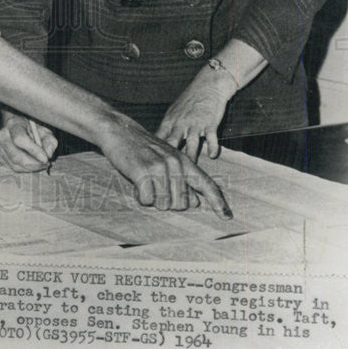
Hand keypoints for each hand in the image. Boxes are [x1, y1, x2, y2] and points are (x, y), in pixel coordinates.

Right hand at [0, 112, 57, 172]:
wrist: (19, 124)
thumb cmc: (33, 127)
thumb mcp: (44, 129)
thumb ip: (49, 141)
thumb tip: (48, 154)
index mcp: (13, 123)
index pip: (20, 139)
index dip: (33, 151)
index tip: (45, 158)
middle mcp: (2, 135)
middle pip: (16, 156)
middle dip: (33, 164)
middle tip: (46, 164)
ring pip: (14, 165)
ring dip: (30, 168)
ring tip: (41, 165)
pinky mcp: (0, 156)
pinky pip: (12, 167)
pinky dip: (25, 169)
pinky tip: (33, 164)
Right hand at [94, 108, 231, 217]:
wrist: (120, 130)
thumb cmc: (143, 149)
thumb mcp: (167, 159)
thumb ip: (183, 179)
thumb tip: (196, 202)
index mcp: (184, 161)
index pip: (206, 184)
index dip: (218, 202)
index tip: (227, 217)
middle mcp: (175, 164)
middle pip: (181, 204)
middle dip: (167, 201)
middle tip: (155, 186)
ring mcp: (159, 167)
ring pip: (163, 203)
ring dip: (152, 198)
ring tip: (145, 182)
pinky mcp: (143, 172)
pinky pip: (146, 200)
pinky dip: (140, 196)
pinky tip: (136, 184)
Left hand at [156, 64, 235, 161]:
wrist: (208, 85)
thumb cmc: (190, 100)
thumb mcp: (174, 111)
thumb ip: (167, 128)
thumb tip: (157, 144)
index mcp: (170, 121)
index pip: (159, 138)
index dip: (155, 152)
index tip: (153, 164)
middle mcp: (181, 123)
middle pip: (172, 143)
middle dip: (170, 158)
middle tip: (169, 172)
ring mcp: (195, 123)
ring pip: (191, 143)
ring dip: (191, 157)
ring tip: (190, 170)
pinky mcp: (210, 123)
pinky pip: (211, 137)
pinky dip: (212, 147)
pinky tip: (212, 155)